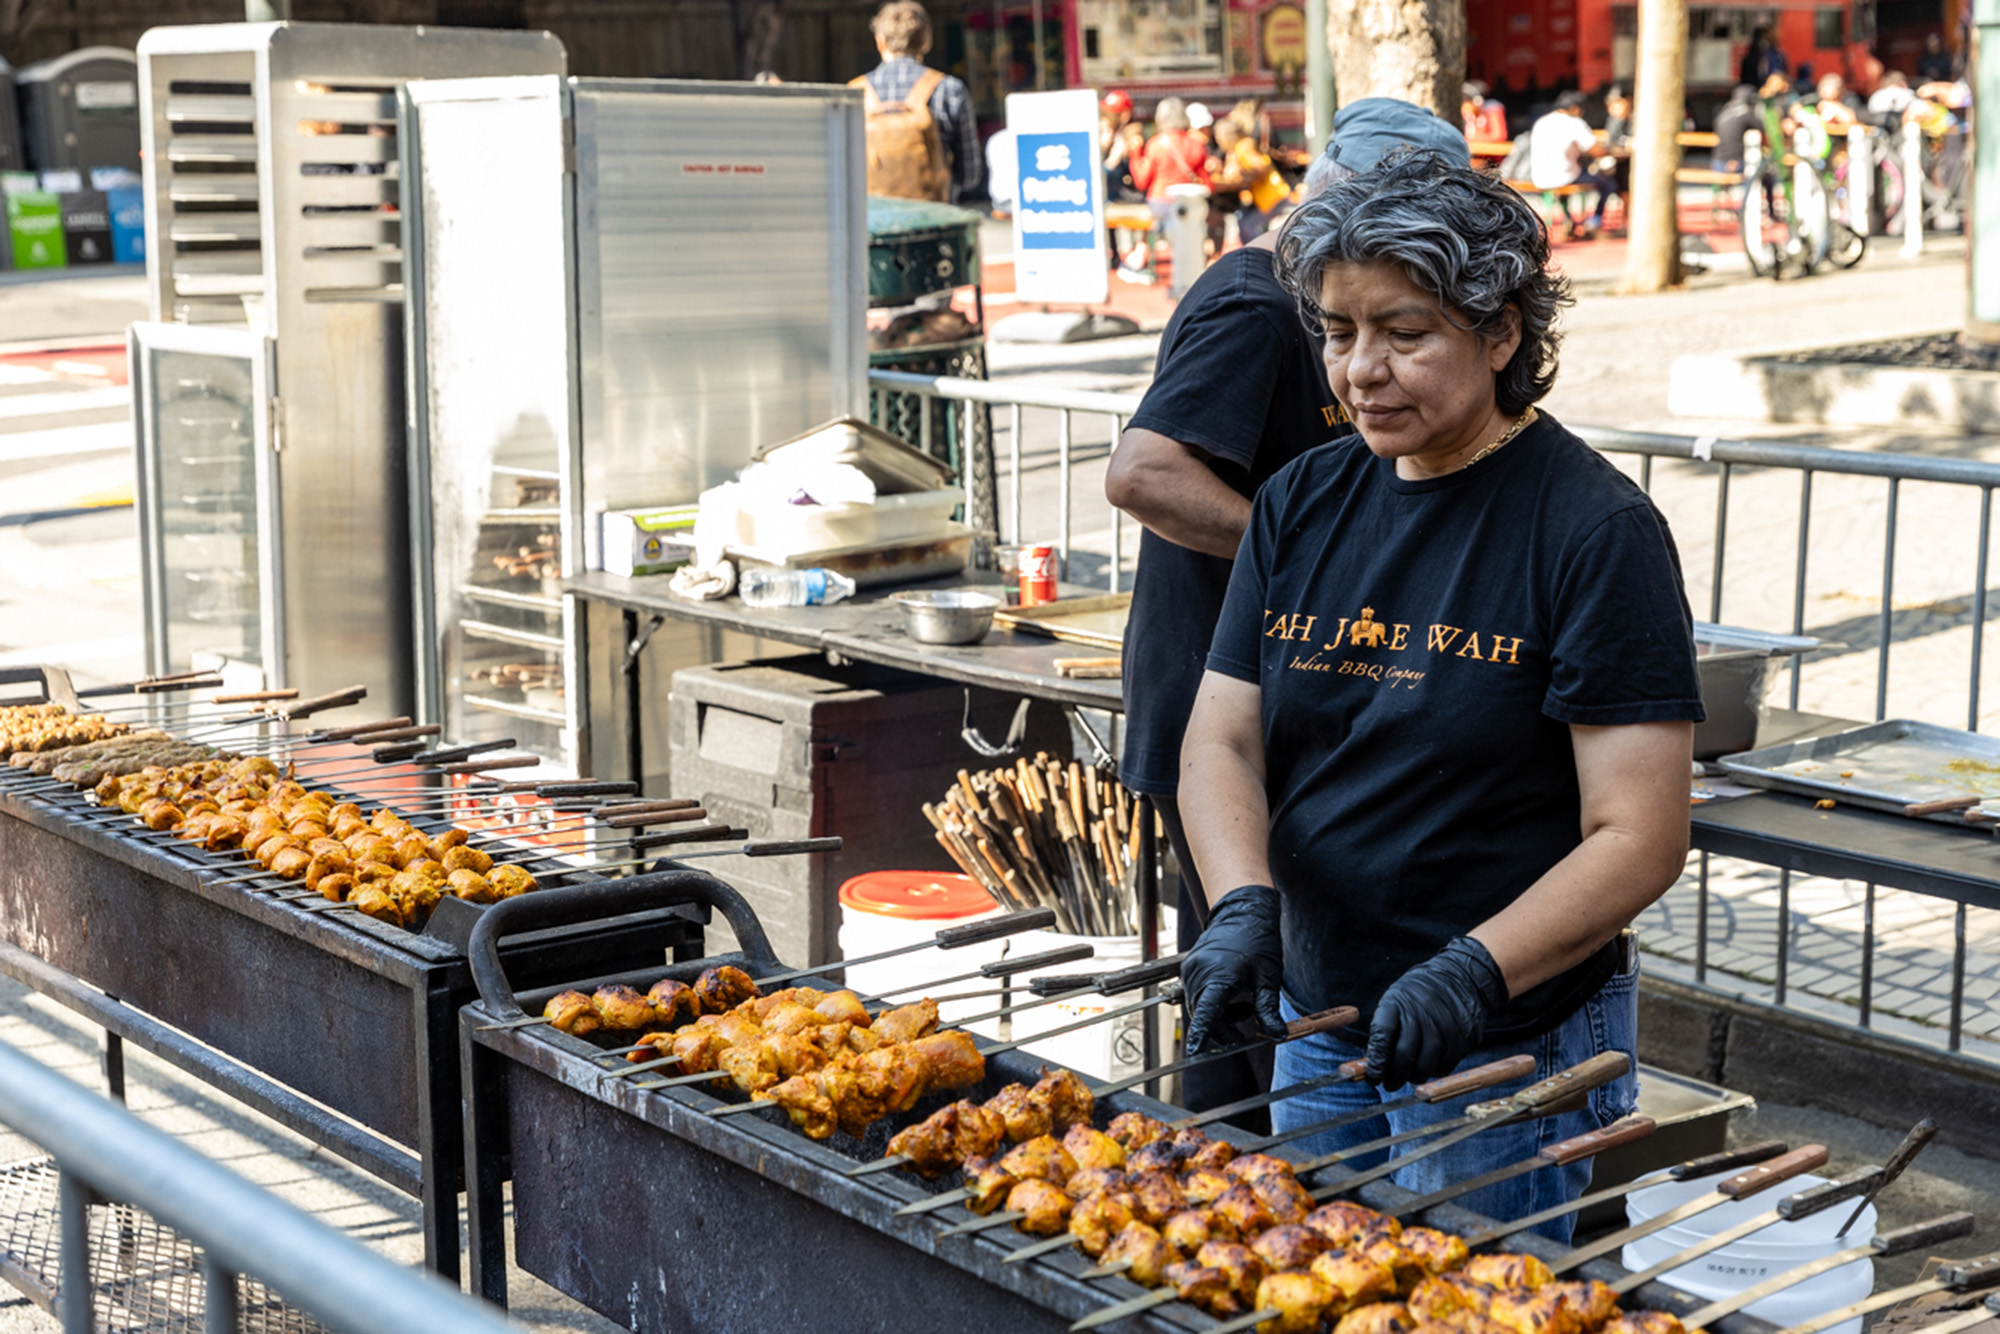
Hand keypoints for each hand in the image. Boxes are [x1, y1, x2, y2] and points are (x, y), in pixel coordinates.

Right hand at [1180, 884, 1286, 1052]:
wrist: (1242, 911)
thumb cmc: (1257, 940)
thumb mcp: (1267, 977)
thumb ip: (1268, 1009)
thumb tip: (1276, 1035)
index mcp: (1217, 976)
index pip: (1205, 1014)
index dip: (1200, 1035)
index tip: (1195, 1053)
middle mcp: (1198, 974)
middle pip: (1203, 1015)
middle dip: (1224, 1027)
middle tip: (1250, 1021)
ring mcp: (1191, 970)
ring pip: (1200, 1006)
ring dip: (1220, 1014)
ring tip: (1247, 1004)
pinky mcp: (1190, 967)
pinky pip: (1199, 994)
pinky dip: (1214, 1001)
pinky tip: (1234, 992)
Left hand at [1366, 936, 1509, 1090]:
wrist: (1461, 977)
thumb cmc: (1419, 995)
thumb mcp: (1395, 1000)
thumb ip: (1384, 1029)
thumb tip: (1372, 1064)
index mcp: (1397, 1004)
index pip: (1382, 1037)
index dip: (1376, 1062)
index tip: (1372, 1076)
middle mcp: (1421, 1014)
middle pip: (1404, 1055)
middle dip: (1394, 1076)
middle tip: (1390, 1084)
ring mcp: (1444, 1026)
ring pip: (1426, 1065)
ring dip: (1415, 1076)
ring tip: (1410, 1075)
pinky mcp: (1463, 1037)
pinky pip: (1446, 1066)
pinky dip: (1435, 1071)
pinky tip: (1430, 1065)